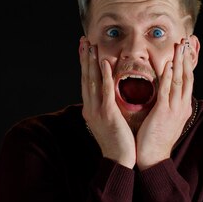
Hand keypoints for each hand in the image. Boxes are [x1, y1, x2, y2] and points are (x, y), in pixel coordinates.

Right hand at [79, 38, 135, 167]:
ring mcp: (97, 111)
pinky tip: (105, 63)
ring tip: (90, 46)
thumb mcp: (109, 122)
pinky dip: (105, 76)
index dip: (85, 64)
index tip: (84, 49)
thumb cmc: (118, 142)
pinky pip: (105, 91)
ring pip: (92, 81)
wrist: (119, 161)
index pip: (86, 82)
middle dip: (84, 58)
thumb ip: (107, 107)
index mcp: (90, 109)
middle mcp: (90, 108)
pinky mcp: (107, 114)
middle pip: (85, 78)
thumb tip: (109, 95)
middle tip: (83, 40)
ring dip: (91, 62)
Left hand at [135, 38, 193, 169]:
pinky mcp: (163, 112)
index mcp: (182, 107)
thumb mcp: (167, 119)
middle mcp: (182, 106)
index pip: (187, 81)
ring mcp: (174, 109)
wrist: (153, 158)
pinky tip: (168, 65)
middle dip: (186, 57)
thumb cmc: (156, 139)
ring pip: (179, 80)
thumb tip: (165, 93)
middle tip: (185, 41)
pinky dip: (168, 76)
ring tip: (179, 46)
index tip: (186, 49)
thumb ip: (168, 105)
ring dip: (179, 61)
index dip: (187, 64)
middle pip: (187, 76)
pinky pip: (166, 91)